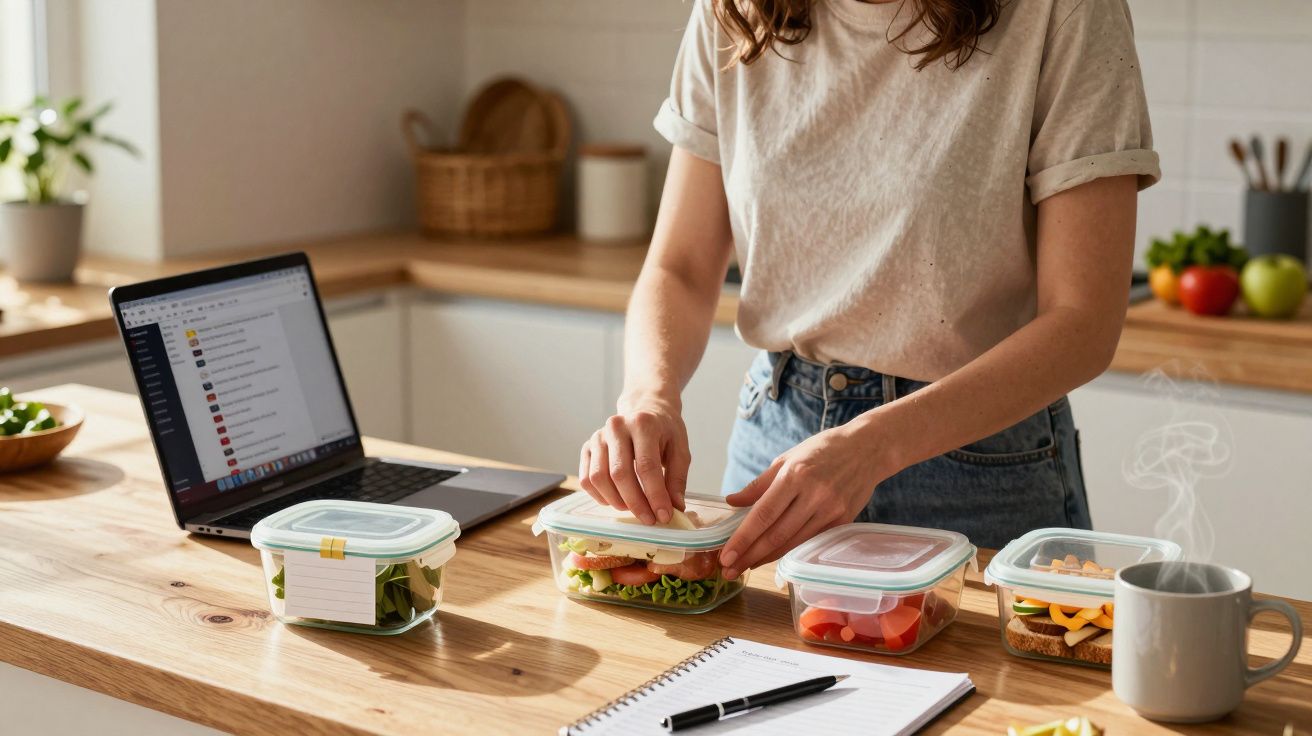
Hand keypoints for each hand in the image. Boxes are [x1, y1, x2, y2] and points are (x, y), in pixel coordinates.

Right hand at [578, 394, 690, 524]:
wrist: (645, 409)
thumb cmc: (664, 431)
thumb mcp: (680, 449)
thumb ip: (677, 478)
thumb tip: (675, 507)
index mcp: (643, 423)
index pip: (646, 466)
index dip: (655, 495)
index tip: (664, 516)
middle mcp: (616, 426)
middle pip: (620, 474)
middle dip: (636, 502)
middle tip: (649, 519)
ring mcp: (598, 436)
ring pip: (599, 478)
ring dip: (616, 501)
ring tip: (634, 508)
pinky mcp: (587, 447)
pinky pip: (586, 479)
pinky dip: (600, 496)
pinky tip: (617, 500)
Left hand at [718, 423, 894, 578]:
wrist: (867, 449)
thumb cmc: (822, 450)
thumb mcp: (787, 458)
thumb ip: (759, 484)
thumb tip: (732, 501)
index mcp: (795, 475)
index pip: (763, 514)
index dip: (743, 538)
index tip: (725, 555)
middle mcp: (814, 495)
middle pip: (776, 534)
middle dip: (750, 555)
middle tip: (729, 570)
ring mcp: (831, 511)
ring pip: (793, 543)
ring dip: (767, 558)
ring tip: (745, 566)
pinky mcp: (843, 522)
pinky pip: (811, 542)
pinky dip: (790, 551)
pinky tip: (773, 557)